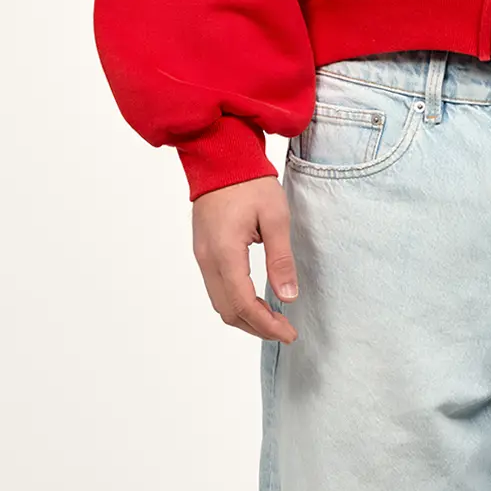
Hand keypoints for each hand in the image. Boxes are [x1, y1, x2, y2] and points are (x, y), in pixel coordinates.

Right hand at [191, 175, 297, 341]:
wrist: (219, 157)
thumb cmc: (249, 182)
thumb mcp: (275, 218)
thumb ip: (280, 260)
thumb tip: (287, 298)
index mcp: (225, 253)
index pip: (243, 304)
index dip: (266, 326)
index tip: (289, 333)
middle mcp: (207, 259)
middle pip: (228, 311)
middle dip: (257, 328)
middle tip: (285, 331)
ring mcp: (201, 256)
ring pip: (220, 303)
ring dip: (246, 317)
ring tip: (273, 320)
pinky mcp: (203, 252)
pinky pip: (216, 288)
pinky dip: (236, 303)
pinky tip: (256, 302)